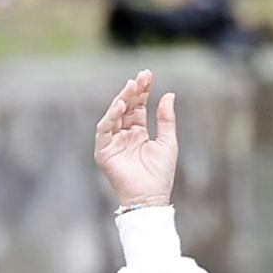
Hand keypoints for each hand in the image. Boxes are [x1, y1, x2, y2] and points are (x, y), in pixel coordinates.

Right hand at [94, 70, 177, 208]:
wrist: (150, 197)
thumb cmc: (160, 174)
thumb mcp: (167, 142)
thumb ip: (166, 119)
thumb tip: (169, 95)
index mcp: (138, 132)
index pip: (138, 107)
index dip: (142, 91)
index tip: (148, 75)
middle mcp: (124, 134)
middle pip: (126, 107)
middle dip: (132, 91)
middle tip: (140, 77)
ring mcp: (113, 142)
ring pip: (114, 115)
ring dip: (122, 100)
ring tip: (131, 87)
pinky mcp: (103, 151)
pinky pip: (104, 130)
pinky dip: (111, 117)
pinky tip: (120, 106)